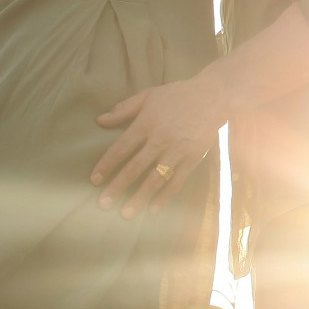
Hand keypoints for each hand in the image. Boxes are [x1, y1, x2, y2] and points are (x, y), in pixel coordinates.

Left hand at [92, 77, 221, 218]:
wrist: (214, 96)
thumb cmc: (178, 95)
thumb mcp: (148, 95)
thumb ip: (124, 109)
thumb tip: (99, 121)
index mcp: (146, 123)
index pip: (122, 148)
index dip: (107, 165)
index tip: (94, 180)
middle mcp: (161, 139)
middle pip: (135, 167)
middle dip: (118, 186)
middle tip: (104, 204)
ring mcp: (178, 151)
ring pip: (155, 178)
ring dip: (140, 197)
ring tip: (126, 214)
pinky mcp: (193, 158)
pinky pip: (178, 181)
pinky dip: (166, 196)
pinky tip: (154, 209)